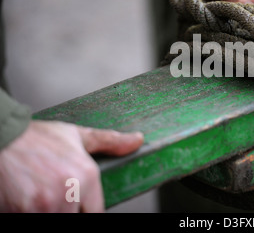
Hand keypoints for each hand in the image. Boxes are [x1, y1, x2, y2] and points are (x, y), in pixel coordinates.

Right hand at [0, 120, 142, 211]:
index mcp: (87, 175)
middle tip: (56, 194)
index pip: (96, 213)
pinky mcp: (22, 211)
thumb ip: (110, 141)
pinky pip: (33, 219)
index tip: (76, 202)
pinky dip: (31, 212)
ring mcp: (45, 204)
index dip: (85, 208)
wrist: (2, 138)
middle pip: (75, 216)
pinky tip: (28, 198)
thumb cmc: (38, 138)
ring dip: (50, 210)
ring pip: (57, 218)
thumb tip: (138, 140)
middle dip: (67, 209)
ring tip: (41, 194)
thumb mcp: (77, 136)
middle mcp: (70, 191)